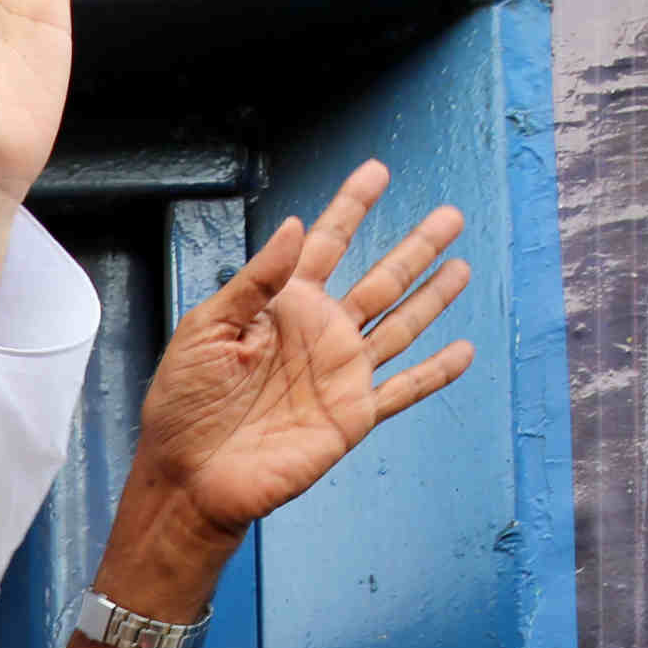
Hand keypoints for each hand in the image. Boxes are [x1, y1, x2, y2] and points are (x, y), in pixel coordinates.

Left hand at [126, 160, 473, 547]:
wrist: (190, 476)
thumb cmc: (184, 404)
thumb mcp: (206, 330)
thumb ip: (253, 281)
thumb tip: (293, 225)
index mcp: (282, 307)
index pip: (326, 245)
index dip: (351, 207)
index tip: (377, 171)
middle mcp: (319, 333)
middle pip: (380, 279)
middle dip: (416, 247)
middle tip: (451, 214)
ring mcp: (340, 374)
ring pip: (401, 325)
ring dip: (433, 297)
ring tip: (463, 267)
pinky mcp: (351, 415)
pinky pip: (404, 389)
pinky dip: (435, 372)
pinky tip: (464, 351)